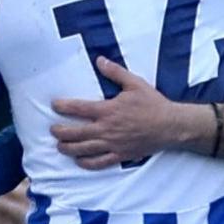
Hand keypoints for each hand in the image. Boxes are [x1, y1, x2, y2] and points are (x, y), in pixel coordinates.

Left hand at [51, 57, 190, 169]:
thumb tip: (100, 60)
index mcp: (108, 110)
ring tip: (60, 146)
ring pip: (84, 149)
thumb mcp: (135, 83)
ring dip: (69, 148)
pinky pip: (100, 162)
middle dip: (61, 131)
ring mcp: (113, 144)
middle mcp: (107, 129)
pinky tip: (79, 160)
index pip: (79, 109)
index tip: (54, 105)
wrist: (170, 126)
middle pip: (76, 133)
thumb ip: (115, 72)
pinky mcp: (120, 155)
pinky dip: (87, 163)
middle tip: (53, 129)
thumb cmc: (153, 104)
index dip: (63, 107)